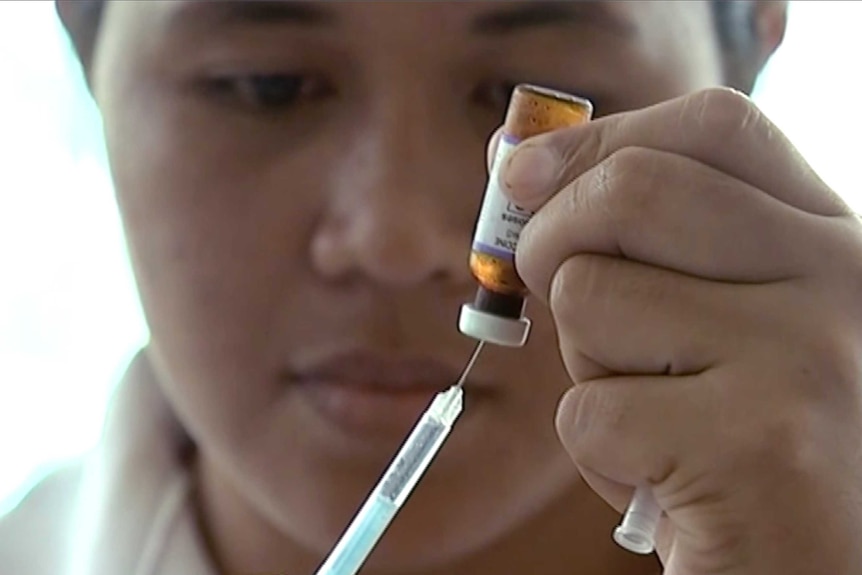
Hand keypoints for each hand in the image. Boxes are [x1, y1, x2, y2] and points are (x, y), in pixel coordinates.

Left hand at [498, 87, 861, 574]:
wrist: (819, 569)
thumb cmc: (750, 442)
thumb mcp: (725, 321)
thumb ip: (652, 243)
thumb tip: (517, 162)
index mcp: (830, 241)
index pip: (712, 128)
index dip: (597, 140)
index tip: (522, 173)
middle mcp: (840, 280)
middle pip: (631, 190)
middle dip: (553, 244)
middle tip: (564, 307)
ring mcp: (806, 357)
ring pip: (590, 299)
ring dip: (591, 368)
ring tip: (661, 418)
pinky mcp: (758, 447)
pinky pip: (589, 411)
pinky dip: (601, 455)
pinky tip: (669, 481)